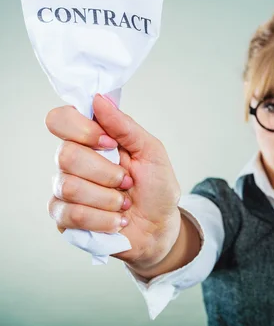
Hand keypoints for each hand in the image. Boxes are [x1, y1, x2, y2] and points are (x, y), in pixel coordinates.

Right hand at [46, 94, 181, 266]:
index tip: (110, 143)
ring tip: (124, 204)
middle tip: (127, 182)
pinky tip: (117, 221)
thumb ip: (125, 126)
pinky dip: (103, 219)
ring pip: (70, 186)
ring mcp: (64, 190)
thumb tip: (99, 99)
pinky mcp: (64, 219)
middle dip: (106, 172)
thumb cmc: (156, 187)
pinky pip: (72, 215)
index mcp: (91, 140)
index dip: (82, 130)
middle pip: (66, 155)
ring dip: (108, 198)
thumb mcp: (151, 152)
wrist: (160, 226)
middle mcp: (72, 162)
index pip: (60, 120)